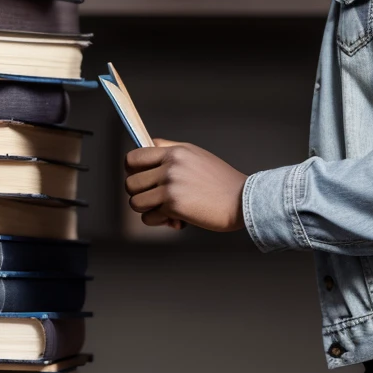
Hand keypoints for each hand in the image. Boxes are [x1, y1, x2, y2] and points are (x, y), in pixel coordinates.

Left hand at [125, 139, 247, 232]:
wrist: (242, 200)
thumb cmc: (221, 181)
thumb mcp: (196, 156)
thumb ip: (172, 153)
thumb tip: (147, 152)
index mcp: (175, 152)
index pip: (135, 156)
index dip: (132, 170)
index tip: (141, 178)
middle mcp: (170, 166)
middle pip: (130, 181)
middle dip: (140, 193)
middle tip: (154, 198)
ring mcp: (170, 185)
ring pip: (135, 201)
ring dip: (147, 209)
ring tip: (164, 210)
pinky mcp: (173, 206)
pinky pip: (149, 217)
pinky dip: (158, 221)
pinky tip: (174, 219)